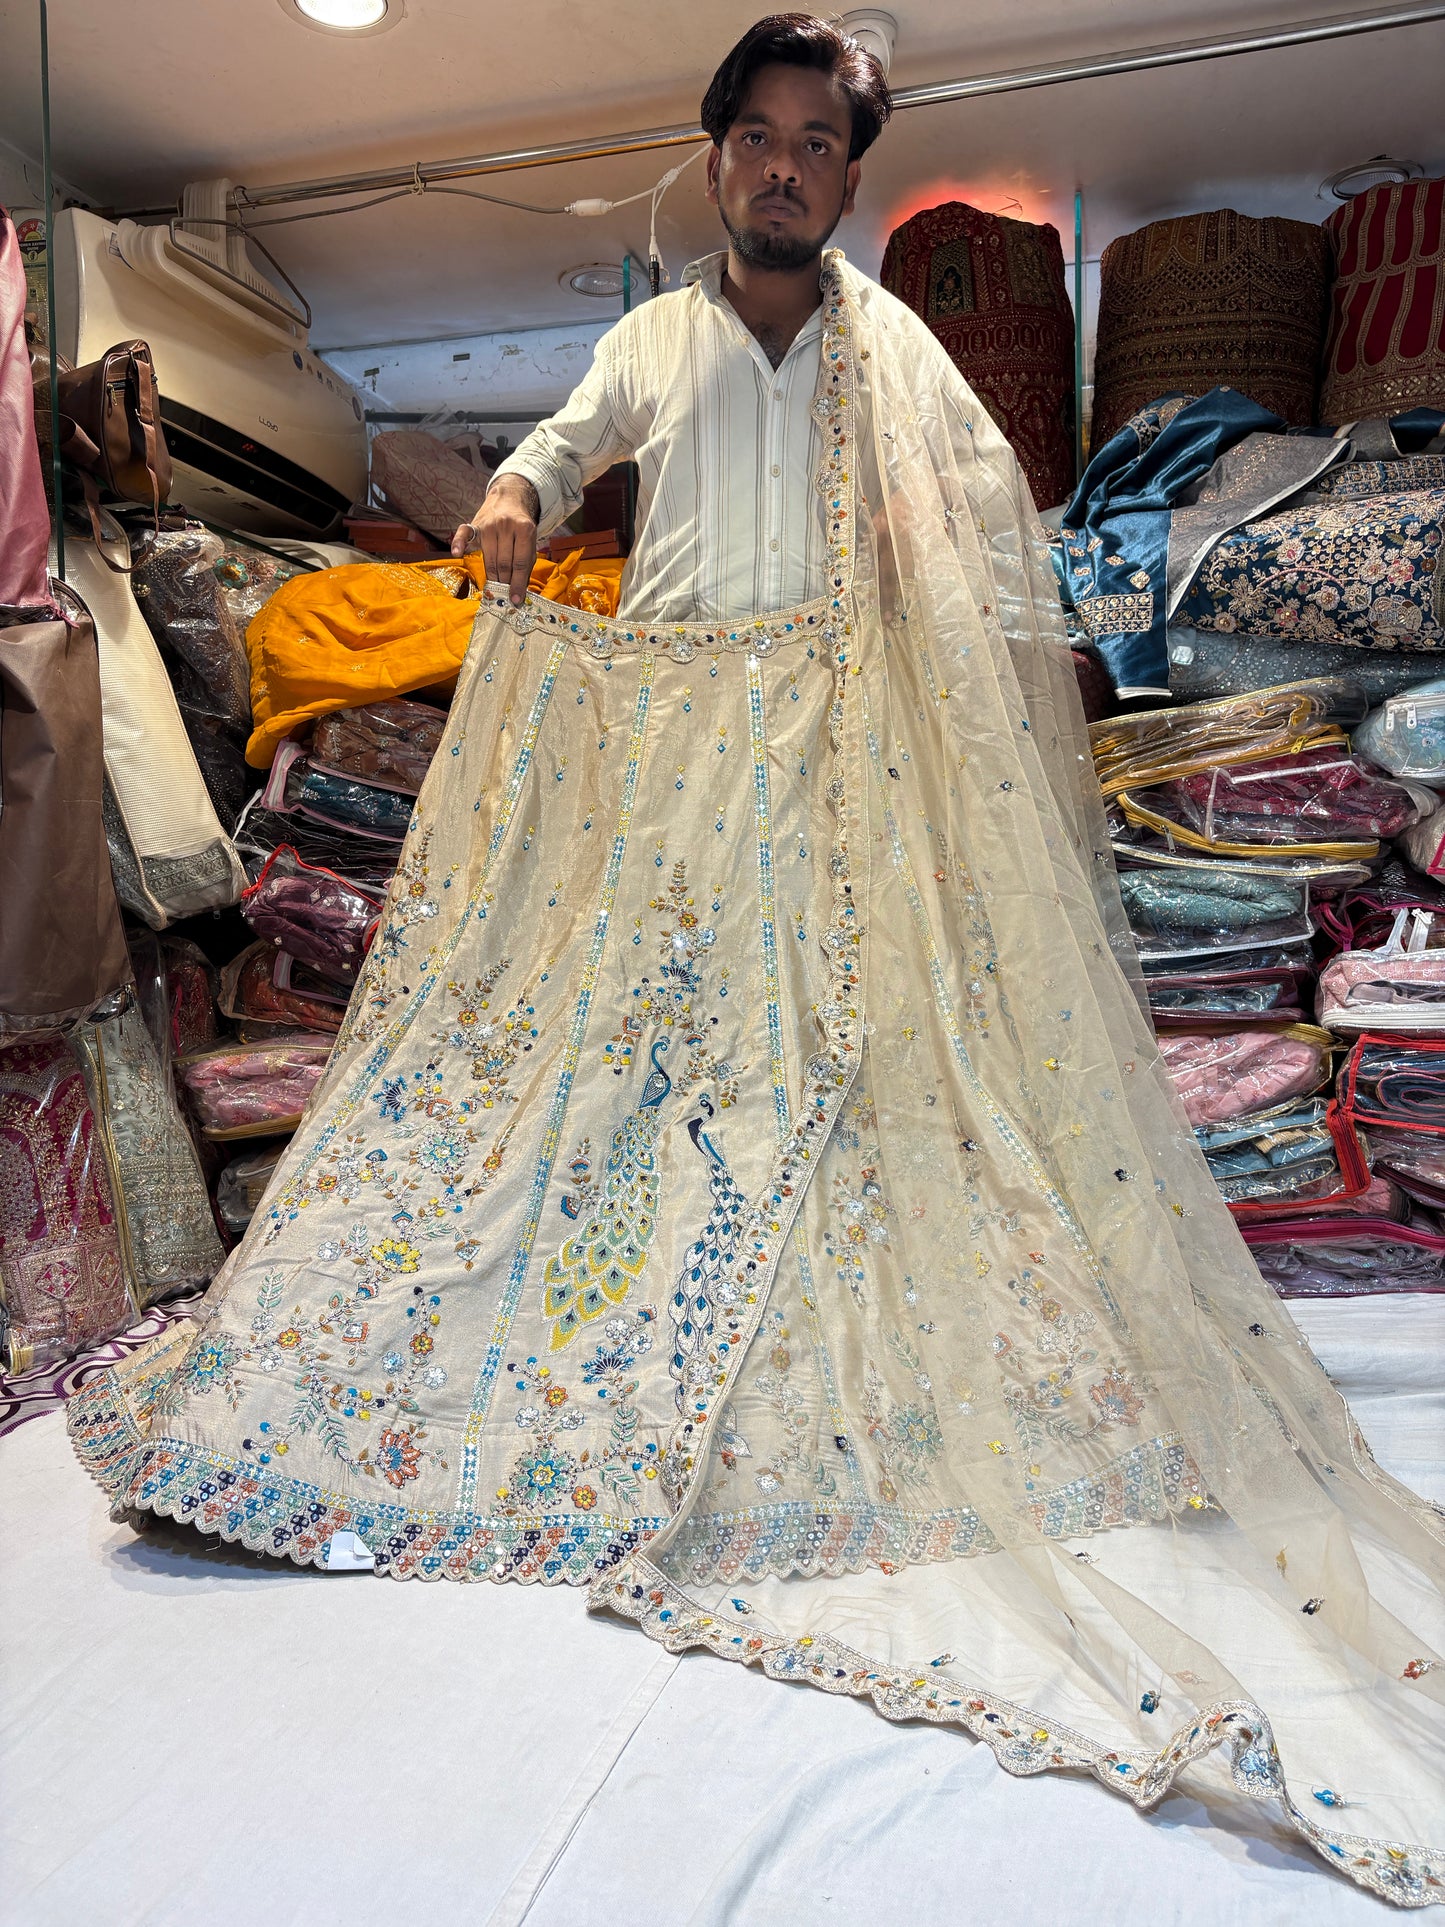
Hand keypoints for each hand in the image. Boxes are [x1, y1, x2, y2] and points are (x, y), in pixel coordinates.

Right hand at [452, 474, 540, 605]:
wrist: (509, 499)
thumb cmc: (521, 526)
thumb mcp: (530, 541)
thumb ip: (526, 563)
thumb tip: (520, 590)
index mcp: (525, 529)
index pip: (520, 562)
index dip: (518, 583)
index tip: (516, 599)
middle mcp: (506, 525)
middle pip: (504, 562)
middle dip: (505, 582)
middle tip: (505, 595)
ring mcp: (489, 524)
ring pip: (489, 557)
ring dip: (492, 576)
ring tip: (495, 587)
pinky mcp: (475, 523)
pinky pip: (464, 533)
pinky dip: (458, 543)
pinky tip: (456, 553)